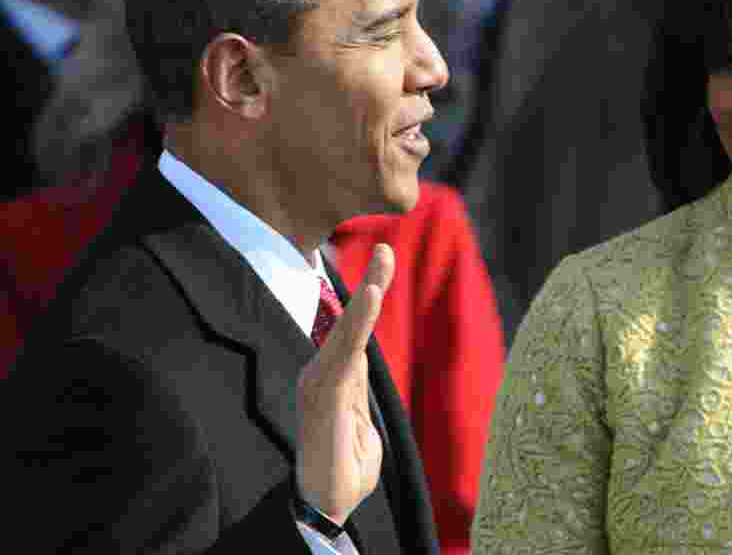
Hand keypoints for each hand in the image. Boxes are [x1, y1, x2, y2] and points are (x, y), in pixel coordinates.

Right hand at [295, 243, 393, 523]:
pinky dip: (358, 323)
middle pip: (350, 323)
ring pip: (347, 333)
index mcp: (333, 378)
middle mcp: (322, 375)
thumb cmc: (346, 467)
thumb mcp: (362, 418)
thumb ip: (359, 387)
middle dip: (371, 284)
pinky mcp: (324, 395)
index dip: (369, 297)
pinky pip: (345, 352)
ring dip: (366, 299)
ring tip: (382, 265)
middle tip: (387, 248)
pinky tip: (370, 299)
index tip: (384, 261)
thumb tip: (359, 362)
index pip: (355, 331)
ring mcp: (320, 384)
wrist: (326, 506)